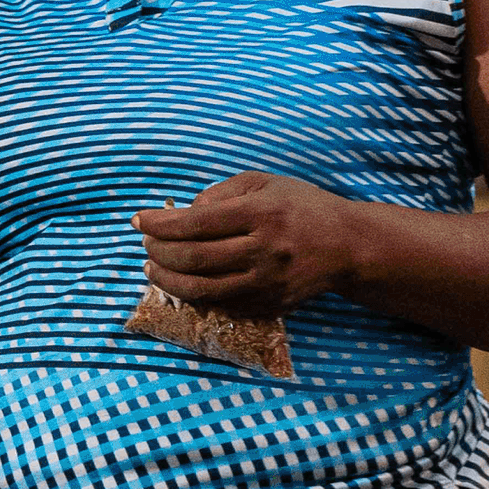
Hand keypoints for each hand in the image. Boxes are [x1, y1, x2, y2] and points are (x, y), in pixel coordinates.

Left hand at [133, 172, 367, 317]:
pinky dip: (194, 296)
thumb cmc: (301, 207)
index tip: (138, 221)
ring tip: (152, 269)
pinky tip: (182, 283)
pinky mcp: (271, 306)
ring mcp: (268, 283)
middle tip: (145, 245)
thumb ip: (220, 193)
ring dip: (167, 281)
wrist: (349, 246)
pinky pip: (221, 305)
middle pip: (194, 258)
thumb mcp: (264, 183)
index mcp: (262, 213)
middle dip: (158, 252)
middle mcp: (265, 251)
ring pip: (203, 290)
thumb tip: (183, 213)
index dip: (160, 223)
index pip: (196, 222)